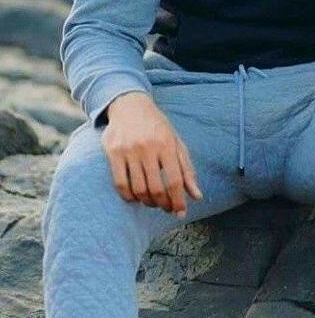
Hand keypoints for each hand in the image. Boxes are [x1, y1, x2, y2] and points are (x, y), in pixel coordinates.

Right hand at [101, 92, 202, 216]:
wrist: (130, 104)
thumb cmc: (157, 126)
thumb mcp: (176, 143)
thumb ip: (187, 169)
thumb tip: (197, 196)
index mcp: (167, 144)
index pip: (174, 181)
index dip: (178, 201)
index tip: (180, 212)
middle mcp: (148, 147)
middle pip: (156, 188)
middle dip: (163, 204)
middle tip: (166, 208)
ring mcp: (129, 150)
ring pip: (138, 189)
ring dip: (147, 202)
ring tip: (152, 201)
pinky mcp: (113, 152)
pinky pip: (120, 184)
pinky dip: (128, 196)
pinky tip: (135, 197)